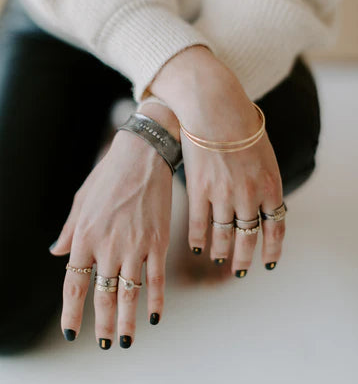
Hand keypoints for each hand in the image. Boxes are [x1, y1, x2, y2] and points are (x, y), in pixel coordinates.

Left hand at [49, 102, 177, 347]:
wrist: (143, 155)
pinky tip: (155, 318)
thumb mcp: (82, 199)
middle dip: (102, 325)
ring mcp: (134, 245)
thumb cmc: (109, 174)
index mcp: (85, 235)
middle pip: (102, 295)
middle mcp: (107, 246)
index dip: (72, 311)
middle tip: (105, 345)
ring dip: (127, 321)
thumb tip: (57, 253)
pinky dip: (155, 302)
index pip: (74, 284)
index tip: (71, 331)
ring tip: (126, 341)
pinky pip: (156, 279)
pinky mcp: (157, 241)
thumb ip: (70, 230)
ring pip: (129, 294)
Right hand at [150, 46, 284, 274]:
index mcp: (271, 185)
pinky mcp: (199, 189)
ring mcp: (223, 194)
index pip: (276, 227)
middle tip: (241, 271)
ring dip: (222, 252)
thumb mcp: (265, 154)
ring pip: (223, 235)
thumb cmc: (241, 125)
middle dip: (246, 259)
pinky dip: (198, 240)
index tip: (268, 263)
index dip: (272, 249)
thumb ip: (266, 182)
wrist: (215, 106)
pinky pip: (199, 224)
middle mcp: (249, 195)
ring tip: (219, 259)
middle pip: (249, 237)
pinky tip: (198, 247)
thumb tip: (264, 206)